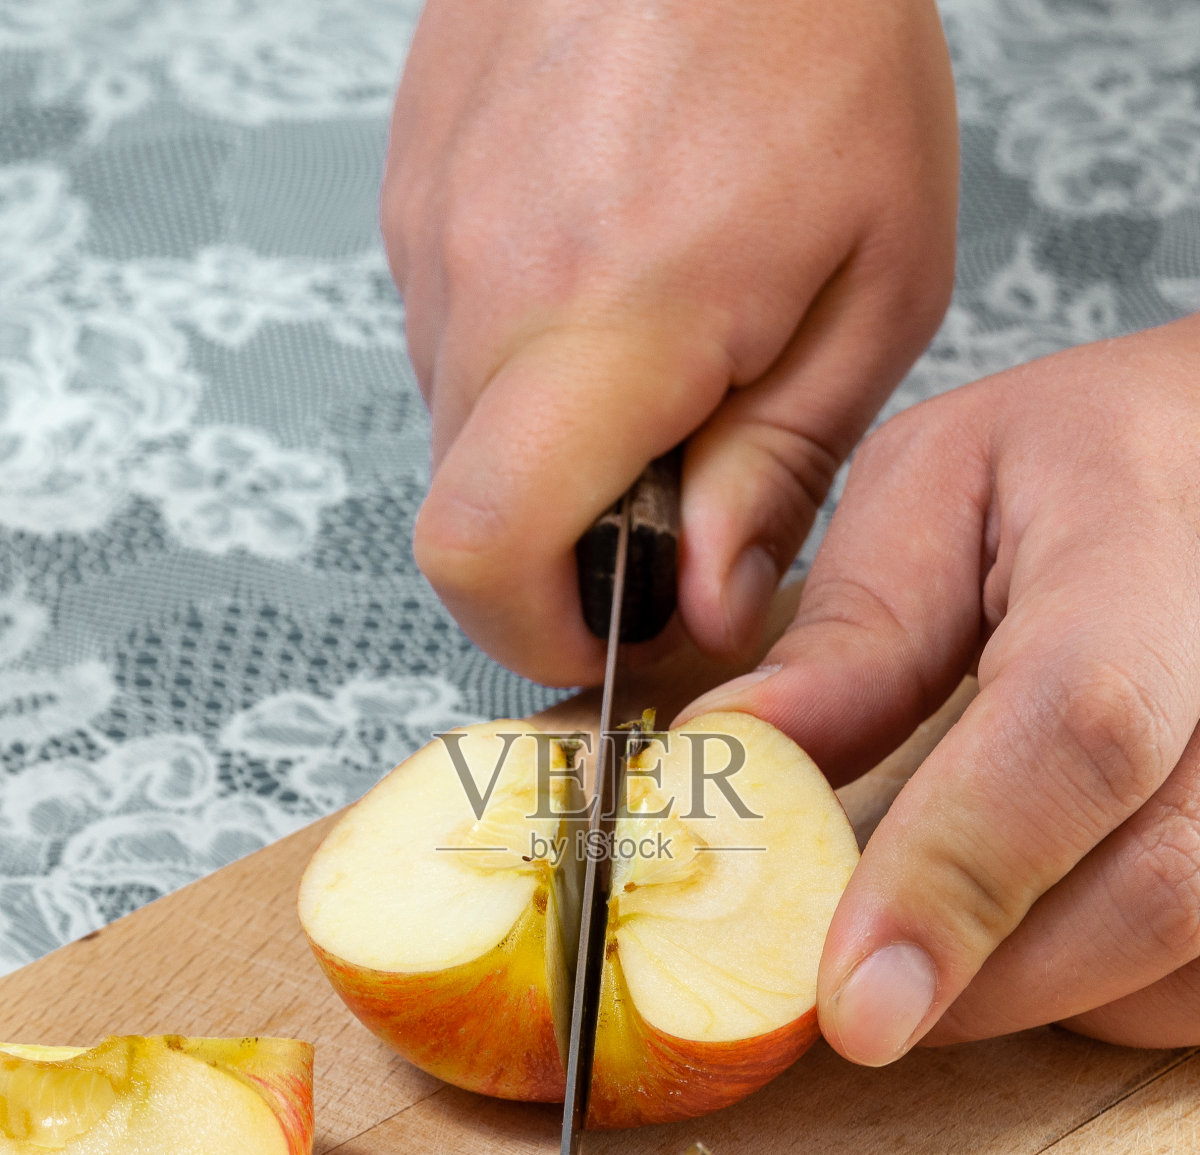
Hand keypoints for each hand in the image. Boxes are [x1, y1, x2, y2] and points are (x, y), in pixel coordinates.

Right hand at [382, 0, 957, 684]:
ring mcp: (428, 232)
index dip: (532, 630)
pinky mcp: (412, 191)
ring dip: (551, 438)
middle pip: (467, 508)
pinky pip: (449, 331)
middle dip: (565, 544)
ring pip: (458, 423)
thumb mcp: (871, 286)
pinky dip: (524, 354)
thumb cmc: (819, 40)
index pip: (481, 549)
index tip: (609, 631)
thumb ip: (778, 468)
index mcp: (601, 323)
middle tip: (677, 485)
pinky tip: (609, 271)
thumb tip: (711, 600)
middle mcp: (477, 285)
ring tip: (660, 345)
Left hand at [681, 315, 1199, 1057]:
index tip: (852, 1002)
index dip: (960, 874)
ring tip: (958, 926)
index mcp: (1151, 532)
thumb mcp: (940, 491)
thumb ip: (852, 636)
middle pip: (1158, 881)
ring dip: (1053, 990)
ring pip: (1196, 957)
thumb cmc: (1085, 468)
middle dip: (984, 980)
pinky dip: (1121, 993)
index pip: (1080, 726)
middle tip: (859, 993)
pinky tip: (1050, 926)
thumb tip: (732, 766)